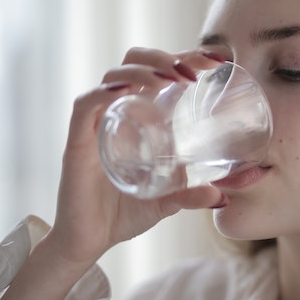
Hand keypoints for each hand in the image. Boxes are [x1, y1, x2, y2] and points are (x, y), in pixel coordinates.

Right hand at [47, 47, 224, 264]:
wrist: (88, 242)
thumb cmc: (124, 213)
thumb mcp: (167, 201)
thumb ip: (191, 195)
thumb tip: (222, 197)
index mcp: (139, 115)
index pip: (160, 71)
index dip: (186, 57)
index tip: (216, 60)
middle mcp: (117, 111)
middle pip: (135, 62)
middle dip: (164, 57)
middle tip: (193, 72)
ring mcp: (96, 124)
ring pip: (113, 76)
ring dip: (143, 70)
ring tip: (170, 79)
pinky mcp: (77, 141)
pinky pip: (86, 105)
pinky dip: (104, 92)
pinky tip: (125, 90)